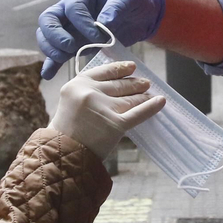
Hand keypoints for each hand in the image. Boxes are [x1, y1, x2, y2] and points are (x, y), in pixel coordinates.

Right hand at [36, 0, 165, 78]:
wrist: (140, 14)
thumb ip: (116, 7)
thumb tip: (104, 24)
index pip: (72, 8)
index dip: (83, 24)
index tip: (100, 37)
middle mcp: (69, 8)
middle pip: (48, 20)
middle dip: (56, 36)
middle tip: (72, 47)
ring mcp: (69, 27)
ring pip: (47, 37)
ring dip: (52, 49)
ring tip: (66, 57)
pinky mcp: (74, 43)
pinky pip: (57, 54)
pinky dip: (51, 64)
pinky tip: (48, 75)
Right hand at [49, 60, 166, 158]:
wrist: (62, 155)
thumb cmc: (65, 132)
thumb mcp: (70, 102)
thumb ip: (87, 91)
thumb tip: (114, 85)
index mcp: (77, 84)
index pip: (104, 72)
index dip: (119, 69)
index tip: (131, 67)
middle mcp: (90, 93)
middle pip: (118, 85)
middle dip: (134, 83)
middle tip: (145, 83)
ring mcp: (103, 108)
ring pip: (129, 98)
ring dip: (142, 95)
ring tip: (150, 94)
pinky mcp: (115, 124)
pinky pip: (138, 113)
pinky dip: (151, 107)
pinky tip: (160, 102)